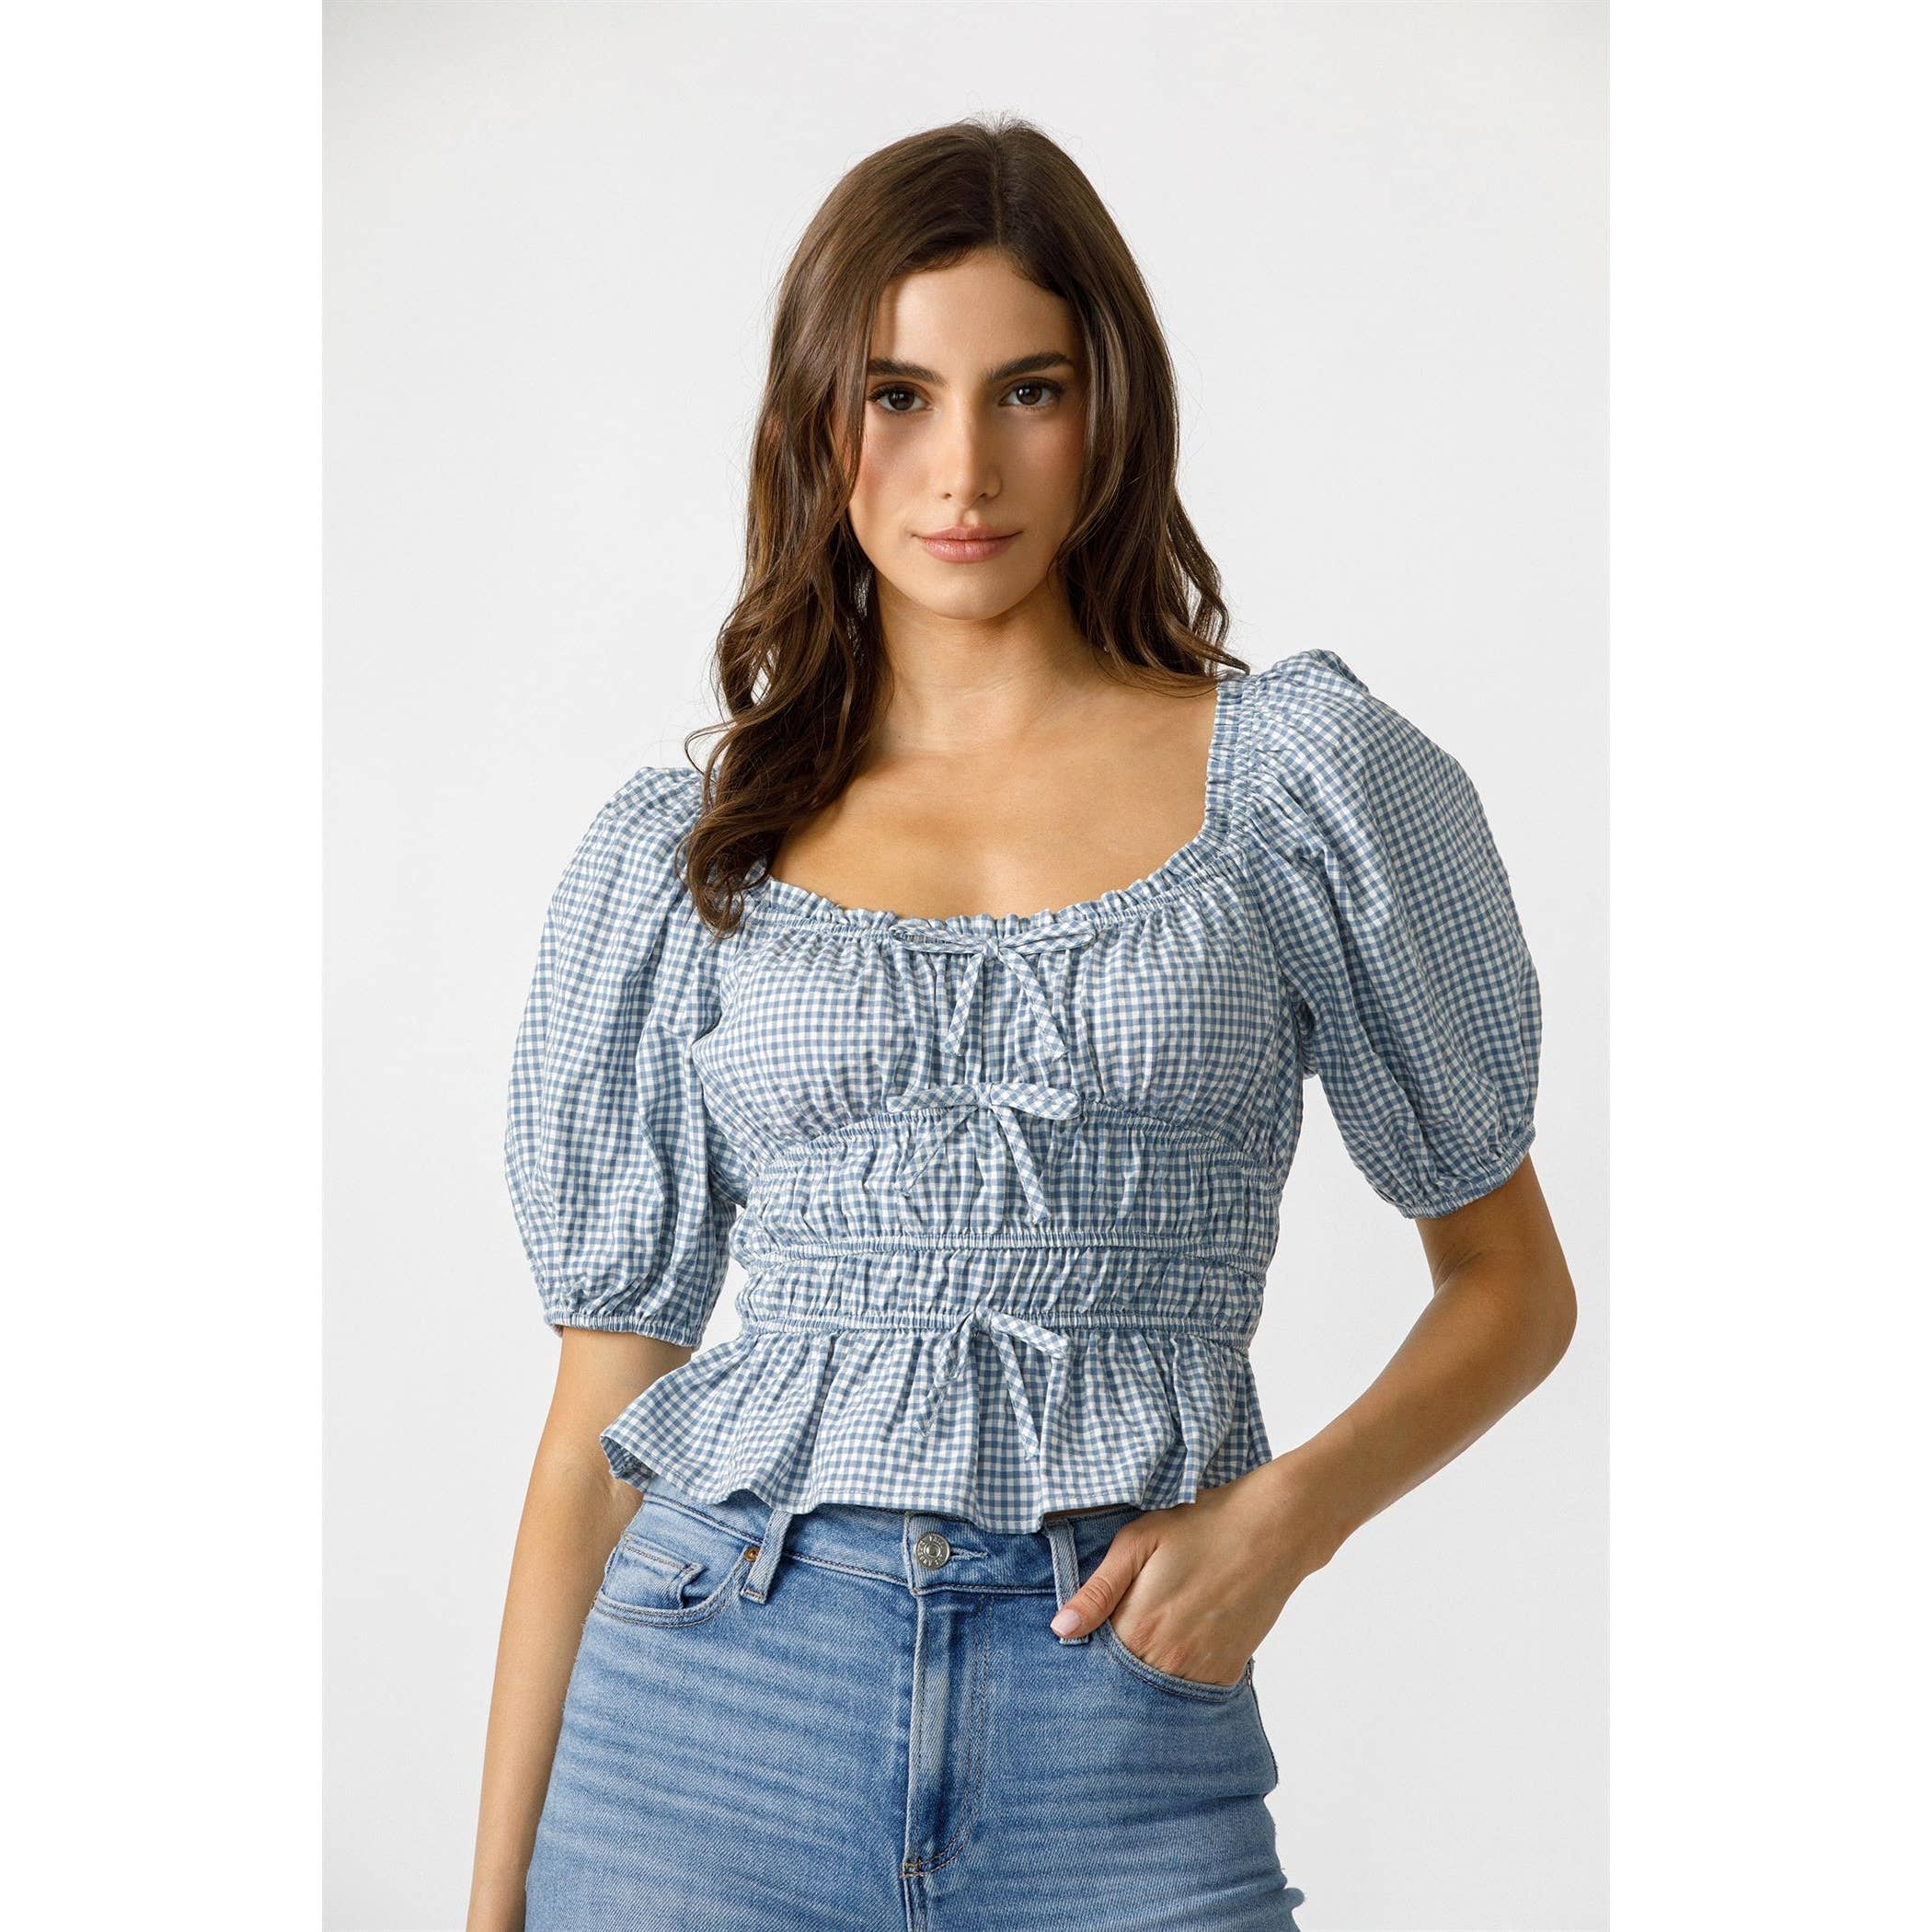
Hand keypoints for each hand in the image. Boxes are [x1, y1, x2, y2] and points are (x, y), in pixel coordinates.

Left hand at [1047, 1457, 1342, 1686]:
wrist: (1273, 1530)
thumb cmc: (1201, 1526)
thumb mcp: (1138, 1542)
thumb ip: (1098, 1590)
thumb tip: (1061, 1630)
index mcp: (1137, 1627)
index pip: (1094, 1662)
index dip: (1086, 1653)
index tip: (1086, 1641)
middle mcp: (1167, 1660)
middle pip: (1124, 1683)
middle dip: (1114, 1671)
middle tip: (1119, 1641)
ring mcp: (1200, 1671)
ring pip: (1158, 1692)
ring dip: (1147, 1677)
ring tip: (1151, 1641)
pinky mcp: (1228, 1672)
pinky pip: (1192, 1692)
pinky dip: (1180, 1678)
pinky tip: (1180, 1649)